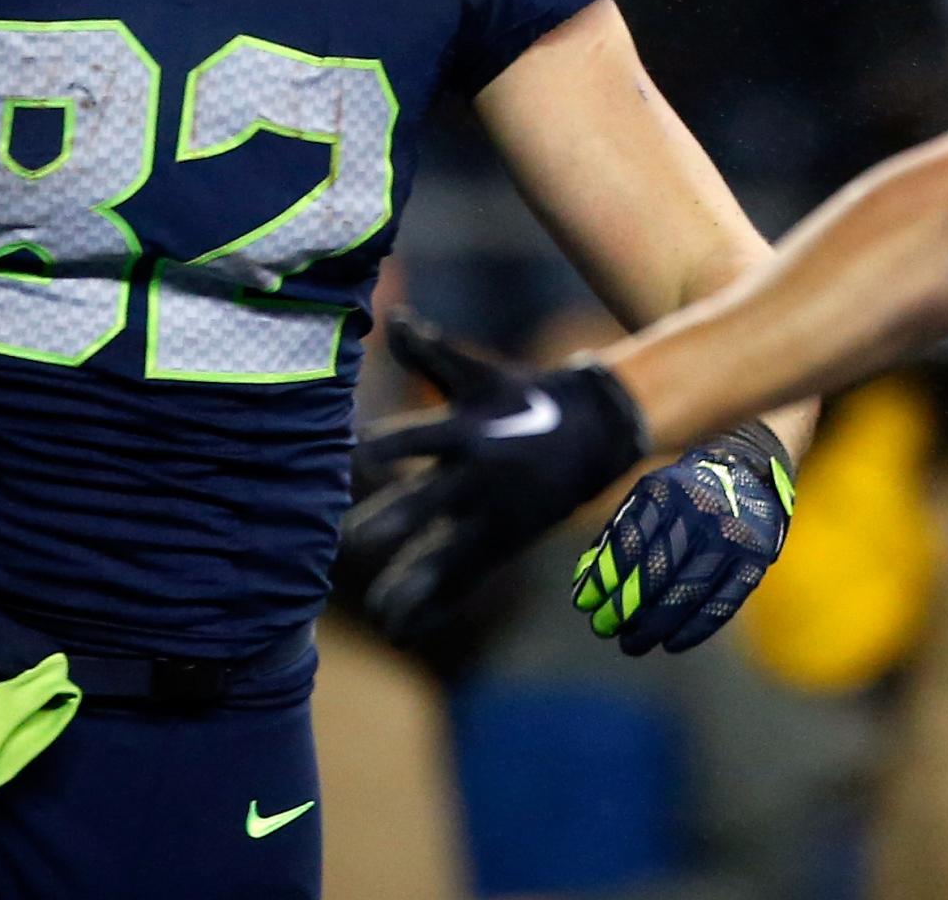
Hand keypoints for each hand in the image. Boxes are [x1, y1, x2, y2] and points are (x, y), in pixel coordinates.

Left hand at [337, 316, 646, 647]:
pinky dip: (434, 606)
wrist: (597, 433)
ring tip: (377, 612)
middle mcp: (477, 477)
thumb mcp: (480, 372)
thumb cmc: (525, 398)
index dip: (383, 445)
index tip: (350, 455)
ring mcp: (491, 516)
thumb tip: (393, 317)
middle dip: (393, 521)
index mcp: (467, 431)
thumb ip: (431, 351)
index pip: (418, 436)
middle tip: (354, 541)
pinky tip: (400, 631)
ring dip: (412, 582)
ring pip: (446, 555)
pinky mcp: (500, 544)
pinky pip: (463, 581)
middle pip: (428, 502)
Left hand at [572, 422, 793, 655]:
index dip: (603, 579)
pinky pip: (721, 606)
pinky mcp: (754, 562)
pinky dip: (694, 630)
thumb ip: (617, 535)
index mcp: (666, 493)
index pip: (628, 544)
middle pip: (655, 574)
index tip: (585, 605)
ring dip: (654, 627)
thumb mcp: (650, 496)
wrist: (751, 471)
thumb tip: (584, 586)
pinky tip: (671, 643)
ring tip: (631, 643)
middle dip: (623, 609)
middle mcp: (700, 513)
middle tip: (604, 628)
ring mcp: (731, 539)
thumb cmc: (685, 492)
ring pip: (686, 594)